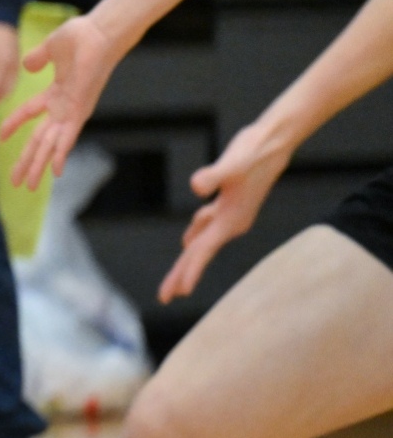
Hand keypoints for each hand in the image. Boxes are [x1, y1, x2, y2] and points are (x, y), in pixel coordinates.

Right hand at [0, 12, 125, 191]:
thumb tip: (26, 65)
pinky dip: (60, 154)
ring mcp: (71, 111)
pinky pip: (67, 137)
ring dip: (38, 165)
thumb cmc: (80, 36)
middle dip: (27, 161)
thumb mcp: (50, 48)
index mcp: (56, 93)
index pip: (29, 114)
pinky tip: (54, 172)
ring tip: (28, 186)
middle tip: (16, 181)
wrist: (98, 33)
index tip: (1, 138)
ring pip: (49, 145)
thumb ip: (37, 58)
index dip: (14, 125)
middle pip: (39, 140)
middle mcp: (63, 107)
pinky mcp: (79, 111)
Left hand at [158, 121, 291, 302]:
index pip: (204, 251)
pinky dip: (196, 234)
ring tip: (175, 280)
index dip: (189, 272)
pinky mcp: (228, 202)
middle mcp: (231, 222)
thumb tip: (196, 187)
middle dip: (182, 275)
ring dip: (188, 259)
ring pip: (202, 241)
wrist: (273, 140)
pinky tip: (188, 240)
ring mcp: (230, 213)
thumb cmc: (254, 152)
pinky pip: (206, 225)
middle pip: (200, 253)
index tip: (177, 293)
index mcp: (231, 220)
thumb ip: (213, 176)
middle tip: (164, 297)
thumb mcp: (231, 164)